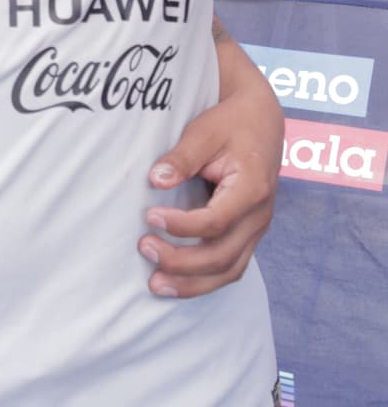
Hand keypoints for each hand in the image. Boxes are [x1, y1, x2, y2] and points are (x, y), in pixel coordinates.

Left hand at [140, 64, 283, 299]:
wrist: (261, 121)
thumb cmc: (231, 124)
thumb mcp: (204, 132)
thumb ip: (181, 157)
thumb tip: (155, 180)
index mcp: (252, 189)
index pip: (216, 221)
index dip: (181, 225)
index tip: (150, 216)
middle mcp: (259, 215)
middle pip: (222, 255)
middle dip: (181, 262)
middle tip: (144, 248)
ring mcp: (256, 228)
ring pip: (229, 271)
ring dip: (192, 284)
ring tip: (155, 285)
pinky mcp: (248, 234)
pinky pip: (230, 267)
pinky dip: (204, 280)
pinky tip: (175, 283)